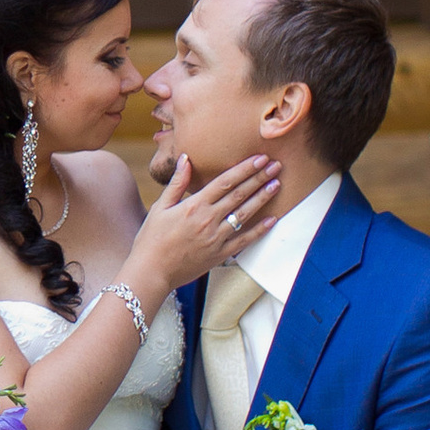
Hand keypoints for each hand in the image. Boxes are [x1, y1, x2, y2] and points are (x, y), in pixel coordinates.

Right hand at [136, 149, 282, 293]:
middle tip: (276, 166)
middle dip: (259, 178)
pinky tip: (272, 220)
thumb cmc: (152, 238)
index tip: (259, 158)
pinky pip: (244, 241)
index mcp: (194, 205)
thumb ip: (177, 183)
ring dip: (262, 198)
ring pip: (245, 214)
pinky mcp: (220, 254)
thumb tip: (186, 159)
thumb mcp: (161, 206)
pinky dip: (260, 230)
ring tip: (276, 185)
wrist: (152, 271)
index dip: (244, 169)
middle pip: (239, 194)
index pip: (225, 182)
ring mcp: (217, 238)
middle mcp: (208, 220)